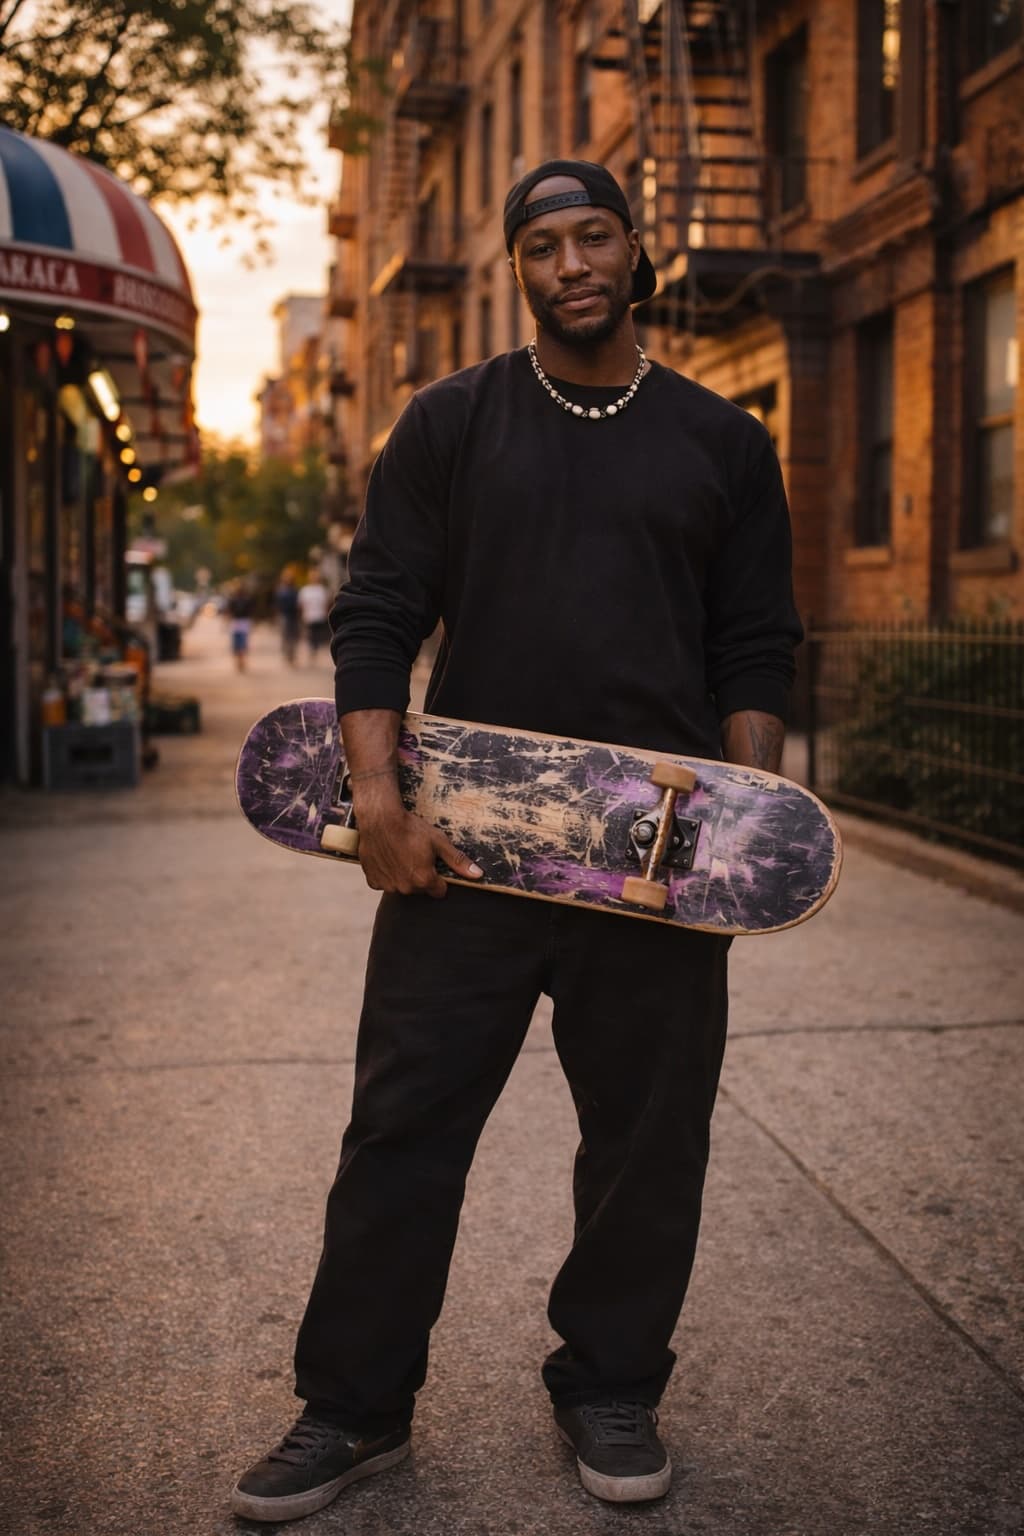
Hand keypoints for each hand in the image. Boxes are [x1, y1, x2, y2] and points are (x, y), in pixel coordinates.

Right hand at [356, 806, 482, 897]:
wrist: (380, 818)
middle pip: (420, 889)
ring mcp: (388, 885)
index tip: (433, 864)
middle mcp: (406, 888)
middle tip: (416, 855)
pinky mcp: (373, 880)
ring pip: (402, 886)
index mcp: (424, 880)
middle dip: (421, 876)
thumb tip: (478, 875)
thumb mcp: (438, 842)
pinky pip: (384, 883)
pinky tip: (388, 858)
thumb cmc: (410, 828)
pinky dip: (387, 874)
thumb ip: (458, 861)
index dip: (439, 878)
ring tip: (401, 854)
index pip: (440, 891)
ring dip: (403, 876)